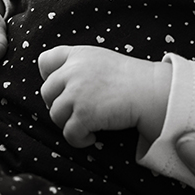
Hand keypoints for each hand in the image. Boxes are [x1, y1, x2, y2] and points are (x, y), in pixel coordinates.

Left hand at [38, 45, 172, 146]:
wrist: (149, 90)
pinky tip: (92, 136)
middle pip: (46, 92)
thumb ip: (78, 65)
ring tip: (87, 124)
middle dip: (59, 104)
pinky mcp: (83, 114)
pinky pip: (69, 133)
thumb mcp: (99, 59)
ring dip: (69, 123)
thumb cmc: (129, 78)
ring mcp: (76, 93)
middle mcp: (72, 71)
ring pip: (55, 115)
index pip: (45, 61)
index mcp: (77, 55)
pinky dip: (79, 139)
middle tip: (78, 111)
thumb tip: (60, 86)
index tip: (62, 89)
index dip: (49, 77)